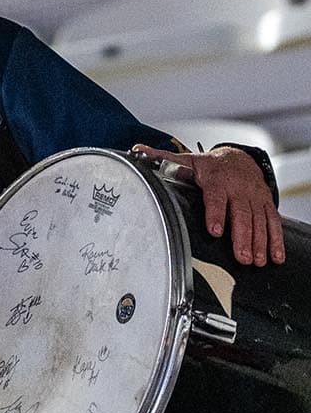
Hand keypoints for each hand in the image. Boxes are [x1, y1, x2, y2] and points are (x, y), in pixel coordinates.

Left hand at [132, 144, 284, 266]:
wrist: (240, 157)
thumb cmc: (210, 166)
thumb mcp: (187, 160)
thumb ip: (162, 160)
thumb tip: (136, 152)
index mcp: (216, 180)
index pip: (216, 197)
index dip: (216, 213)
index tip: (215, 230)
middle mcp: (237, 189)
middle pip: (241, 214)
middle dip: (242, 236)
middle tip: (241, 256)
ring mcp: (253, 197)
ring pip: (258, 220)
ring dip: (259, 242)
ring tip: (256, 260)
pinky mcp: (265, 204)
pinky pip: (273, 222)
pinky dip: (276, 240)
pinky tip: (275, 257)